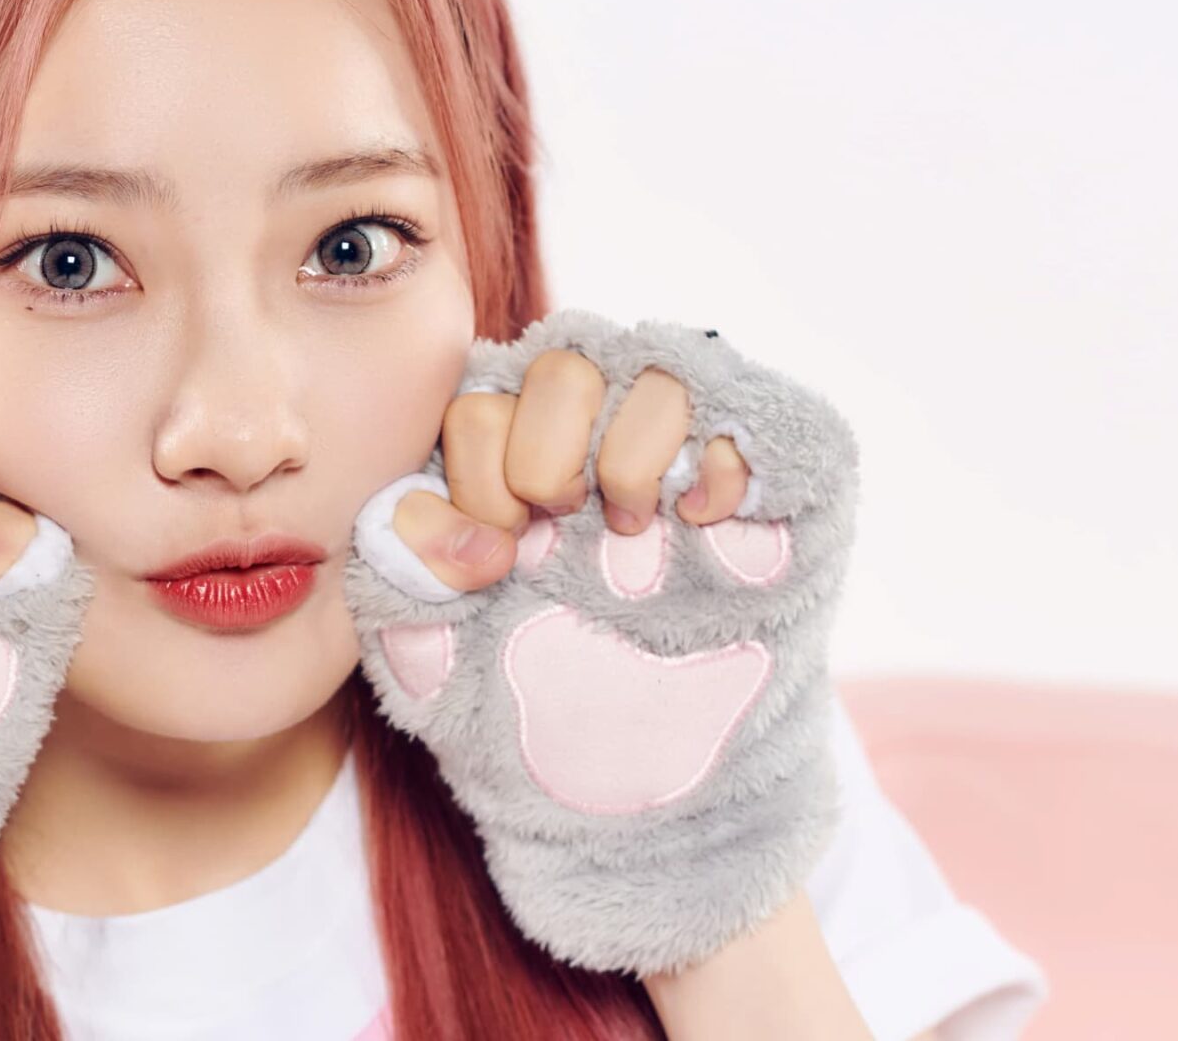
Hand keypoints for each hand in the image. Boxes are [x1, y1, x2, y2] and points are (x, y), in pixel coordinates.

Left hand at [343, 307, 860, 977]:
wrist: (649, 816)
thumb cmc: (534, 731)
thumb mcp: (437, 671)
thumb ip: (399, 587)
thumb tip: (405, 518)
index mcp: (509, 467)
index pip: (480, 396)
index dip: (475, 470)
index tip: (491, 564)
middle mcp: (600, 442)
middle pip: (564, 360)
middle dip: (541, 449)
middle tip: (551, 539)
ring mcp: (692, 453)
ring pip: (656, 361)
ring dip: (626, 446)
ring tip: (625, 531)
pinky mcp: (779, 478)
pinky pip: (750, 405)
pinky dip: (719, 451)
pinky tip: (698, 522)